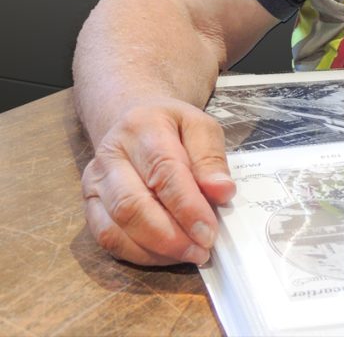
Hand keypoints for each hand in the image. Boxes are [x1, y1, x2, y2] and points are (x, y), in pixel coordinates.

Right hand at [80, 98, 235, 265]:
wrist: (132, 121)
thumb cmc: (172, 127)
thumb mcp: (200, 127)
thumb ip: (211, 158)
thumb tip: (222, 192)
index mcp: (141, 128)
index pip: (163, 171)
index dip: (187, 207)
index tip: (209, 232)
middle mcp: (109, 156)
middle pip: (131, 206)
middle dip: (169, 236)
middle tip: (201, 250)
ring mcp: (93, 184)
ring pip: (114, 228)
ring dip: (155, 250)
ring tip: (189, 254)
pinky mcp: (89, 207)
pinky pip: (107, 239)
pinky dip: (139, 254)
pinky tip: (167, 255)